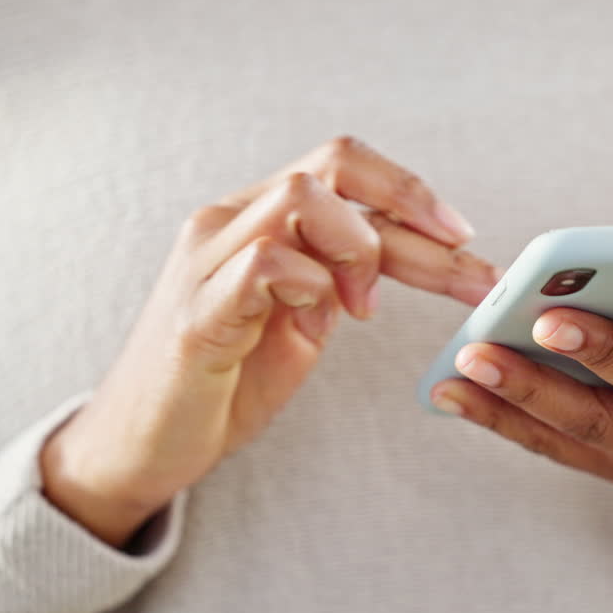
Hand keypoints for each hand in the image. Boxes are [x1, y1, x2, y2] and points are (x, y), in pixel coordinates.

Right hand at [41, 136, 497, 545]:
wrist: (143, 446)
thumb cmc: (222, 385)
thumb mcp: (298, 325)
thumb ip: (337, 284)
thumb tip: (404, 262)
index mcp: (255, 221)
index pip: (341, 169)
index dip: (410, 192)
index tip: (464, 237)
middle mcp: (227, 222)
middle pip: (332, 166)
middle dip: (414, 209)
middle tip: (469, 267)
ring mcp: (206, 260)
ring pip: (300, 198)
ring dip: (360, 249)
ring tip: (366, 308)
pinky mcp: (197, 311)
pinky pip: (264, 263)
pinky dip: (312, 286)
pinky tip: (322, 324)